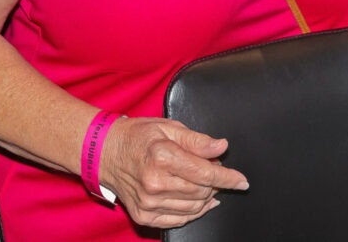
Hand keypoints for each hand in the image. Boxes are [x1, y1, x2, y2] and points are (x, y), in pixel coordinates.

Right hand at [99, 117, 248, 228]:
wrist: (105, 153)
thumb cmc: (138, 136)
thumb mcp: (169, 127)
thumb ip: (197, 140)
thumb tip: (221, 147)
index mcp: (163, 157)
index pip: (206, 173)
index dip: (228, 177)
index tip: (242, 180)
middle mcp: (155, 183)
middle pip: (201, 191)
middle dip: (216, 183)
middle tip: (217, 170)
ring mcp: (148, 203)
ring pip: (193, 208)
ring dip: (206, 198)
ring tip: (208, 184)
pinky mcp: (144, 216)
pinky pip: (178, 220)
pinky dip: (193, 212)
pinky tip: (199, 202)